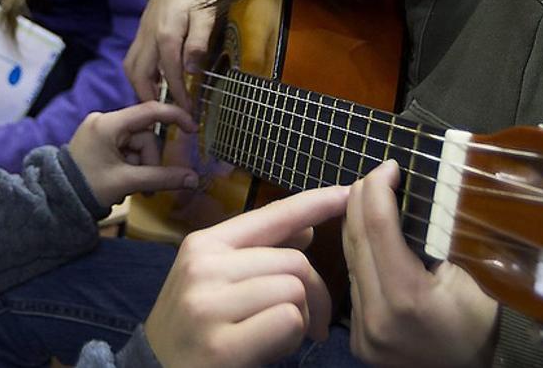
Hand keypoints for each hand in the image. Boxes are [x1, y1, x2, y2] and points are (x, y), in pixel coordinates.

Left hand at [66, 101, 199, 208]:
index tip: (192, 129)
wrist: (57, 200)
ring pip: (137, 145)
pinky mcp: (100, 141)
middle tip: (144, 188)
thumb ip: (161, 178)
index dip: (174, 117)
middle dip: (148, 162)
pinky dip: (130, 165)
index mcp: (107, 124)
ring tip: (130, 189)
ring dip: (140, 167)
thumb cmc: (87, 188)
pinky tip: (122, 182)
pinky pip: (126, 148)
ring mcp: (100, 130)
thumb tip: (193, 179)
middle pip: (144, 136)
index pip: (149, 111)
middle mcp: (103, 121)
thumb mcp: (126, 182)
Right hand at [123, 0, 217, 112]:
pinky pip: (134, 60)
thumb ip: (199, 42)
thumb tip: (191, 70)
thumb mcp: (206, 15)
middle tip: (166, 115)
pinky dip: (140, 76)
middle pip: (139, 75)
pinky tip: (154, 83)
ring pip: (131, 68)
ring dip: (141, 88)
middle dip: (149, 98)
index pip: (170, 73)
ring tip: (158, 103)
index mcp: (166, 34)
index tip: (188, 114)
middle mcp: (148, 37)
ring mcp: (141, 34)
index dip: (178, 96)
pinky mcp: (141, 33)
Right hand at [145, 185, 351, 367]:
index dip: (314, 202)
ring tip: (280, 337)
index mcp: (205, 244)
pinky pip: (287, 322)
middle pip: (295, 261)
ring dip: (302, 320)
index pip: (272, 215)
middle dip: (315, 295)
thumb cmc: (195, 328)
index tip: (347, 191)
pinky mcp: (221, 344)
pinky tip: (270, 350)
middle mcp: (203, 266)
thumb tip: (306, 227)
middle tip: (311, 324)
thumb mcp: (216, 280)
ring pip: (294, 291)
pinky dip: (291, 339)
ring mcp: (208, 304)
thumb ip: (259, 254)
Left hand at [343, 161, 497, 367]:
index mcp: (408, 298)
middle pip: (357, 240)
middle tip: (378, 175)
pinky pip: (354, 284)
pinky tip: (374, 240)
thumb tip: (445, 186)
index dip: (379, 189)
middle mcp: (376, 316)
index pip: (379, 227)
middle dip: (363, 199)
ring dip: (359, 226)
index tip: (389, 167)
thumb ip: (455, 236)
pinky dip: (362, 257)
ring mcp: (362, 331)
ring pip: (351, 261)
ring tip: (375, 199)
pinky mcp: (357, 339)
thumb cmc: (481, 328)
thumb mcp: (480, 278)